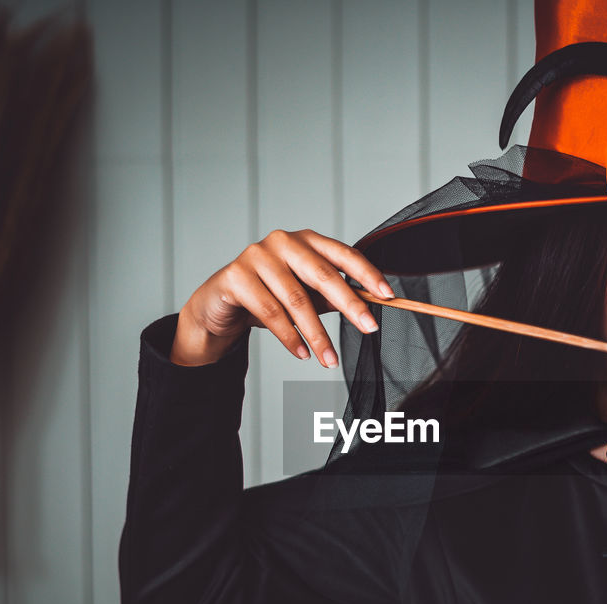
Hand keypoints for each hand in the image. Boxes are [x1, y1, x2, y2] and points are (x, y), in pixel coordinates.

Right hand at [171, 229, 393, 366]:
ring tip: (330, 359)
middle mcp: (282, 242)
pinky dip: (290, 337)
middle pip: (323, 274)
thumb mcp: (305, 295)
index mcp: (305, 241)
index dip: (367, 274)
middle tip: (369, 328)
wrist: (218, 306)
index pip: (343, 254)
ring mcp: (257, 256)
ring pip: (296, 299)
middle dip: (350, 304)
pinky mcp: (236, 277)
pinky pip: (270, 312)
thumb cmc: (268, 296)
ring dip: (317, 334)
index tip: (388, 296)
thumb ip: (332, 297)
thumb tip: (369, 309)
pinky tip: (302, 354)